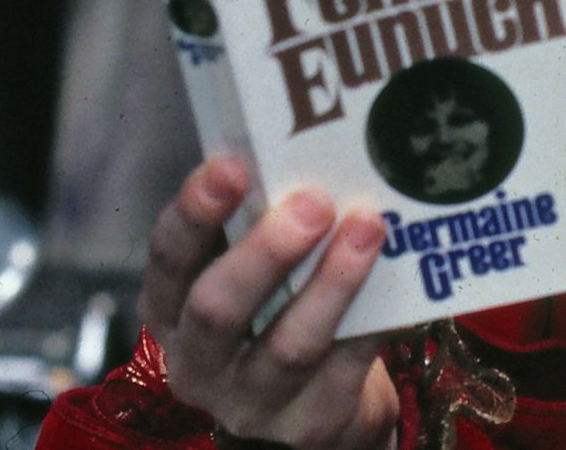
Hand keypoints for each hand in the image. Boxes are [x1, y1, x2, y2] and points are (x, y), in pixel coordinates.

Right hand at [138, 156, 400, 449]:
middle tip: (312, 203)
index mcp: (172, 309)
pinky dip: (372, 321)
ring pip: (289, 346)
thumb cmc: (275, 308)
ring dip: (332, 283)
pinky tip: (396, 279)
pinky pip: (345, 369)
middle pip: (218, 310)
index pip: (168, 258)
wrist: (313, 402)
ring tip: (368, 228)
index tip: (230, 166)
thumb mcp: (250, 268)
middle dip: (265, 252)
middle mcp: (199, 362)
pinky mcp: (310, 425)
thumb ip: (259, 222)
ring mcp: (252, 402)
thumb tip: (307, 143)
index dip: (194, 212)